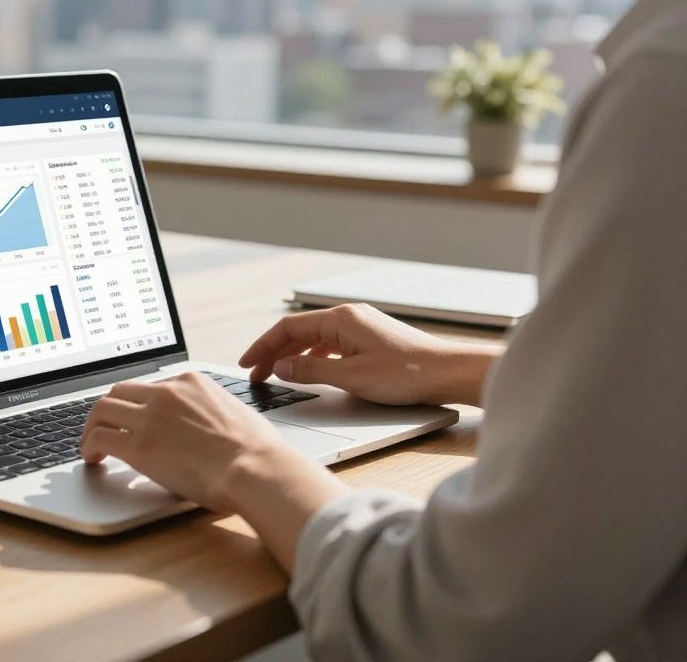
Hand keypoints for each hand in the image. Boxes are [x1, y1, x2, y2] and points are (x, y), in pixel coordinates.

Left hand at [80, 371, 345, 570]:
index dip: (136, 405)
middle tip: (104, 428)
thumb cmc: (255, 449)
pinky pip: (100, 438)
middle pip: (119, 391)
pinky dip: (90, 447)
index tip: (132, 418)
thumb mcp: (234, 411)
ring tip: (92, 445)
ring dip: (92, 427)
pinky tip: (93, 459)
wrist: (254, 468)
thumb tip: (211, 424)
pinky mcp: (139, 446)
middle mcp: (166, 393)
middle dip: (108, 410)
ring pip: (102, 410)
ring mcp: (150, 417)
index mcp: (190, 382)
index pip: (149, 386)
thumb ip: (212, 410)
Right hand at [239, 303, 499, 406]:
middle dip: (273, 351)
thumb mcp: (351, 377)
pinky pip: (330, 343)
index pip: (288, 327)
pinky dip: (312, 355)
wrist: (448, 372)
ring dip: (292, 354)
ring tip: (276, 373)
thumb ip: (311, 371)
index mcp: (340, 318)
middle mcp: (347, 316)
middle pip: (299, 331)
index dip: (263, 346)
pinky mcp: (369, 338)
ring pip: (314, 338)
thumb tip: (281, 367)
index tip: (246, 364)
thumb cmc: (407, 373)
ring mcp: (359, 326)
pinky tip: (310, 370)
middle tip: (255, 373)